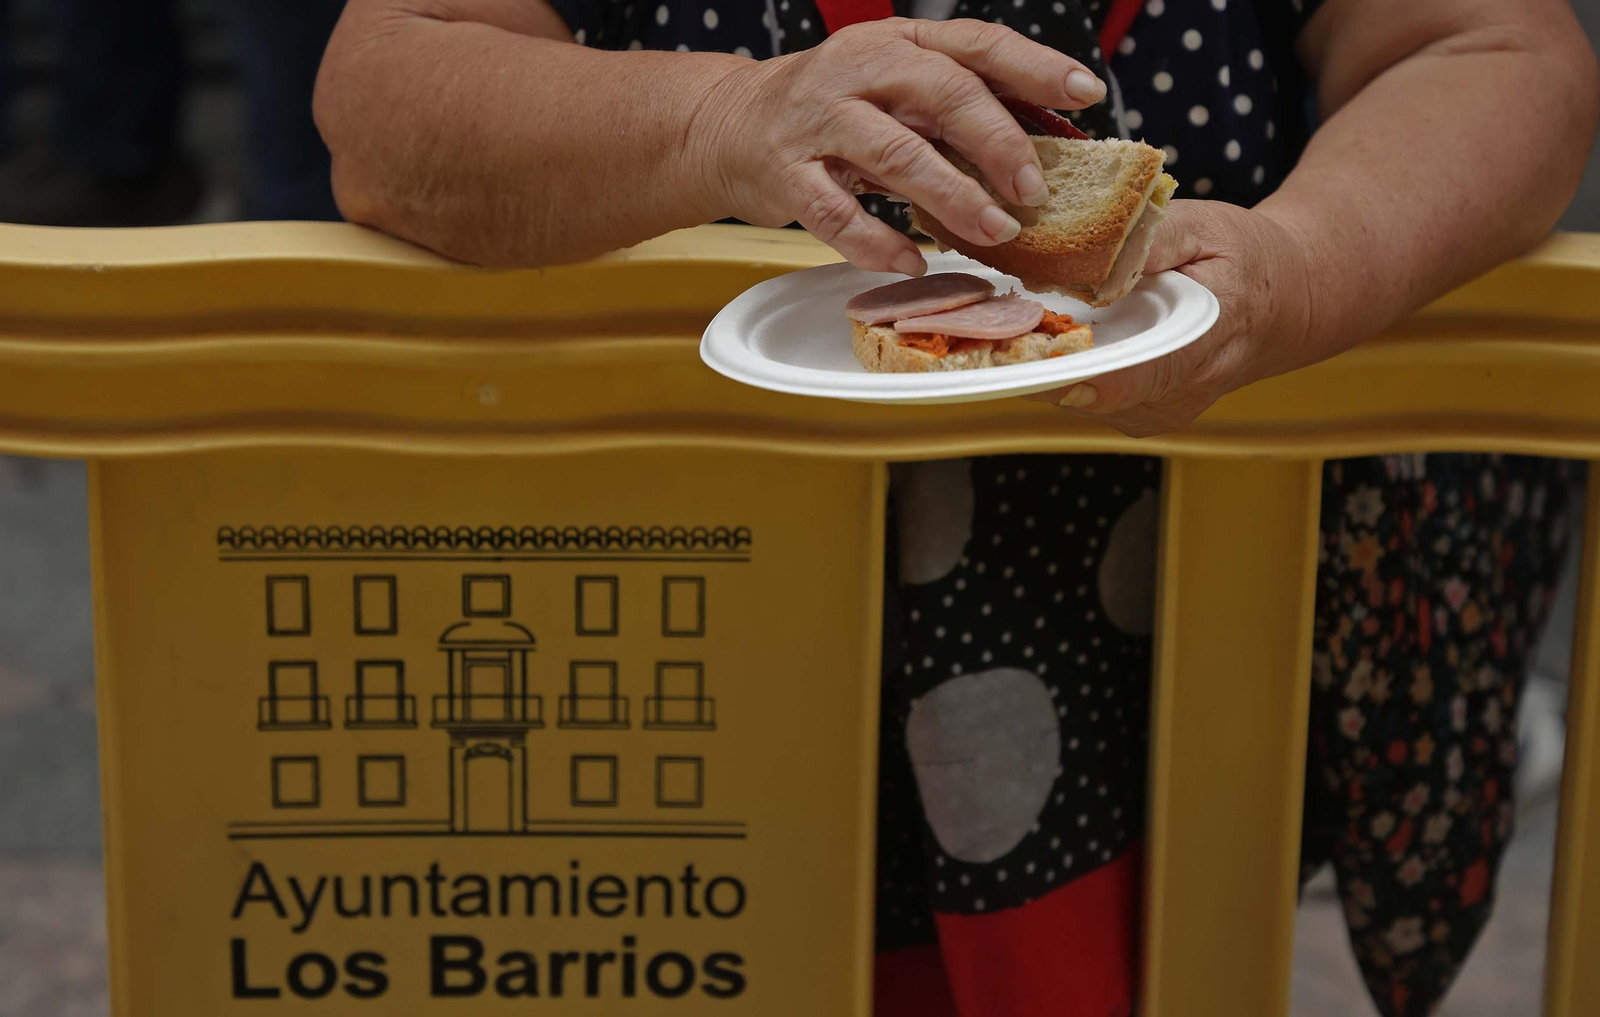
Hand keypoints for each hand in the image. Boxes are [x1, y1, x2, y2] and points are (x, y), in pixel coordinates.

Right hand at [692, 18, 1105, 276]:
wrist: (730, 125)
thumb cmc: (831, 112)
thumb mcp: (893, 90)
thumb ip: (953, 110)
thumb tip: (1042, 149)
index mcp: (897, 43)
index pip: (976, 44)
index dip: (1034, 66)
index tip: (1085, 93)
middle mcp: (858, 70)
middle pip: (941, 93)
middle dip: (996, 140)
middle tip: (1034, 186)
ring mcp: (818, 121)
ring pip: (895, 154)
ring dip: (952, 195)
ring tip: (995, 230)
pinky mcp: (785, 172)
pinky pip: (836, 213)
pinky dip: (879, 242)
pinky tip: (914, 263)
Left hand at [1022, 199, 1313, 436]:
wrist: (1282, 304)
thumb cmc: (1243, 258)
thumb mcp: (1208, 227)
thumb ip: (1154, 241)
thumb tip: (1098, 259)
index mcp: (1205, 344)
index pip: (1135, 375)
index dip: (1074, 371)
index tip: (1026, 354)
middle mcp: (1177, 395)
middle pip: (1089, 390)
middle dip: (1038, 358)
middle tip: (993, 321)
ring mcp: (1155, 412)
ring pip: (1076, 396)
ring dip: (1044, 361)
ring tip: (1015, 319)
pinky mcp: (1136, 414)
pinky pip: (1083, 394)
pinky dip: (1061, 365)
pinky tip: (1050, 333)